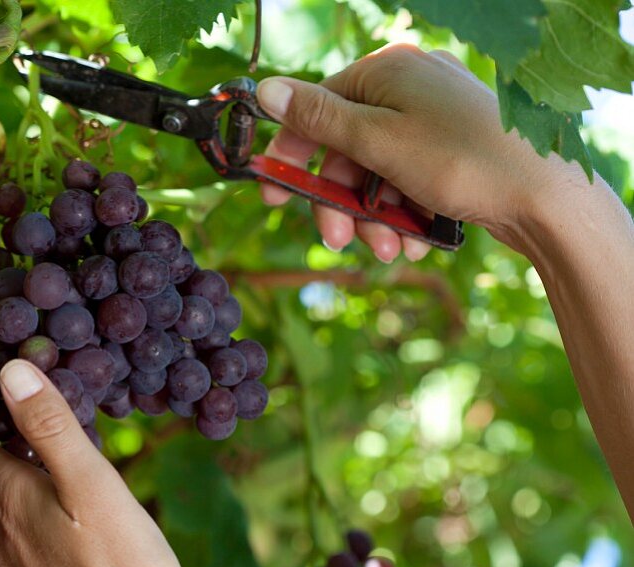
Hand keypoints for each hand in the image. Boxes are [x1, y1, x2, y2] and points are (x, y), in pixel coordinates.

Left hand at [0, 359, 198, 566]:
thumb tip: (9, 371)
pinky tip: (48, 513)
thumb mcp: (91, 484)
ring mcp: (10, 566)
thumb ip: (50, 427)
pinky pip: (12, 539)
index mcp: (4, 497)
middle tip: (1, 410)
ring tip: (27, 455)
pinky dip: (21, 515)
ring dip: (3, 482)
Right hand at [256, 44, 581, 261]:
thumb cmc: (461, 162)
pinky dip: (404, 213)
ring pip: (377, 172)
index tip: (275, 196)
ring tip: (390, 250)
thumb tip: (266, 89)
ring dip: (374, 218)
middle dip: (342, 203)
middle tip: (339, 242)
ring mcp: (435, 117)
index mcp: (388, 70)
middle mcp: (411, 86)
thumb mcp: (377, 142)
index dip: (293, 156)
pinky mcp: (453, 148)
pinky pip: (408, 179)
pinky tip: (416, 240)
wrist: (547, 198)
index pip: (318, 108)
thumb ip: (318, 119)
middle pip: (347, 149)